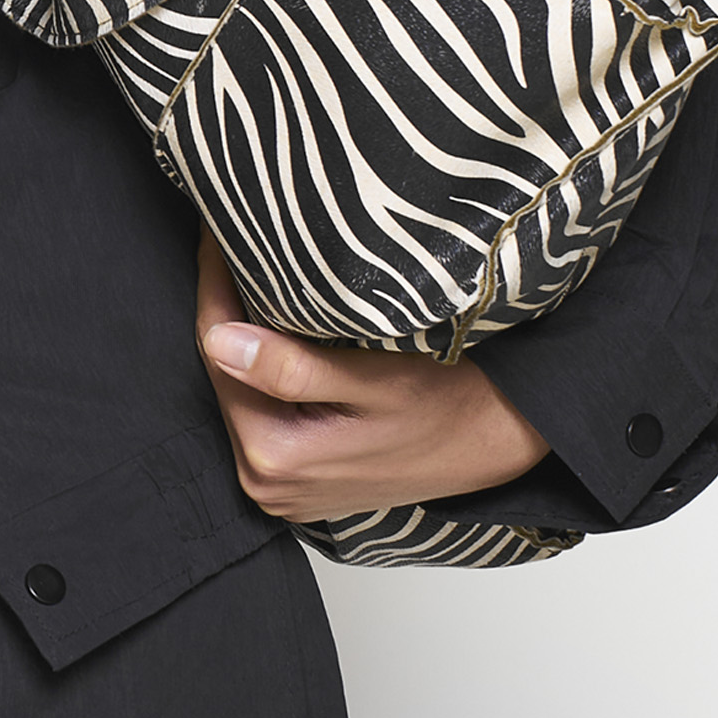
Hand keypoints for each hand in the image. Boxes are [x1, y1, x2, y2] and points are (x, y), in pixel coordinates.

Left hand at [194, 235, 548, 522]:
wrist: (503, 441)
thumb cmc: (453, 406)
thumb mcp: (375, 380)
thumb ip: (291, 368)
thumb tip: (218, 340)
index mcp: (275, 459)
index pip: (218, 350)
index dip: (214, 283)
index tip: (214, 229)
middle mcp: (268, 484)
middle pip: (224, 372)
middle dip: (227, 306)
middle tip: (231, 240)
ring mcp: (283, 488)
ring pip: (241, 389)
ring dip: (246, 336)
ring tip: (251, 272)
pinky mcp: (300, 481)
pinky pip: (264, 412)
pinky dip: (267, 369)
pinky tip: (278, 327)